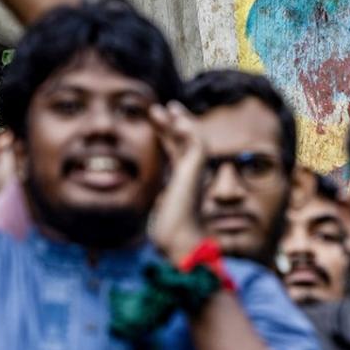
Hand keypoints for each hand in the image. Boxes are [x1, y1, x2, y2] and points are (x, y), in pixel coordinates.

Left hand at [149, 101, 205, 264]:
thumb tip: (153, 197)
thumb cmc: (169, 233)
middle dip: (169, 124)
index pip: (175, 152)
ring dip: (178, 120)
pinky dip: (187, 128)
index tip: (156, 123)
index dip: (166, 136)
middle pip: (182, 141)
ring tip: (163, 108)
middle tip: (156, 108)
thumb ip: (159, 197)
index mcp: (183, 182)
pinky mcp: (196, 169)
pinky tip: (175, 119)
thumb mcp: (158, 208)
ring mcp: (196, 171)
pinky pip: (196, 141)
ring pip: (191, 137)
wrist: (180, 242)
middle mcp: (192, 174)